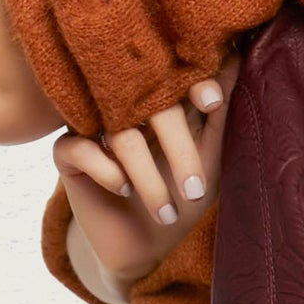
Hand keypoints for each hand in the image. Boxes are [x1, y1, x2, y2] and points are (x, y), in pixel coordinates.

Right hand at [52, 54, 241, 288]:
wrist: (147, 246)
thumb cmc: (184, 195)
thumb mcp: (211, 156)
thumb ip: (219, 112)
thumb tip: (236, 57)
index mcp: (161, 97)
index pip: (173, 71)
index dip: (193, 79)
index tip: (212, 103)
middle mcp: (125, 103)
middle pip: (148, 101)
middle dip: (178, 148)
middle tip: (195, 191)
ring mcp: (94, 122)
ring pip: (119, 131)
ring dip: (147, 178)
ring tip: (167, 213)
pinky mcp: (67, 150)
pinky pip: (78, 147)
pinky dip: (107, 171)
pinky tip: (124, 191)